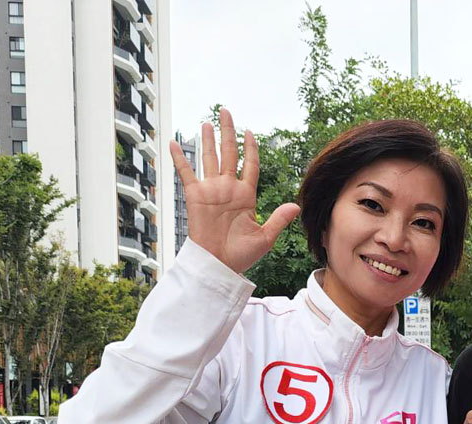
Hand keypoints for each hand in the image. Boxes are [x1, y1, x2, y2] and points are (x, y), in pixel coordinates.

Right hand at [169, 108, 298, 274]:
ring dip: (208, 140)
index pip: (250, 164)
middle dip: (228, 132)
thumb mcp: (265, 237)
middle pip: (229, 153)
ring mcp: (211, 191)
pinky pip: (186, 173)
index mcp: (246, 195)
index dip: (251, 148)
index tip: (251, 131)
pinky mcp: (195, 196)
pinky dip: (180, 158)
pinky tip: (175, 142)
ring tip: (207, 122)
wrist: (218, 265)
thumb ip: (278, 219)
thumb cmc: (241, 255)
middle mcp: (228, 189)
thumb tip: (296, 206)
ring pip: (209, 158)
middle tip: (226, 111)